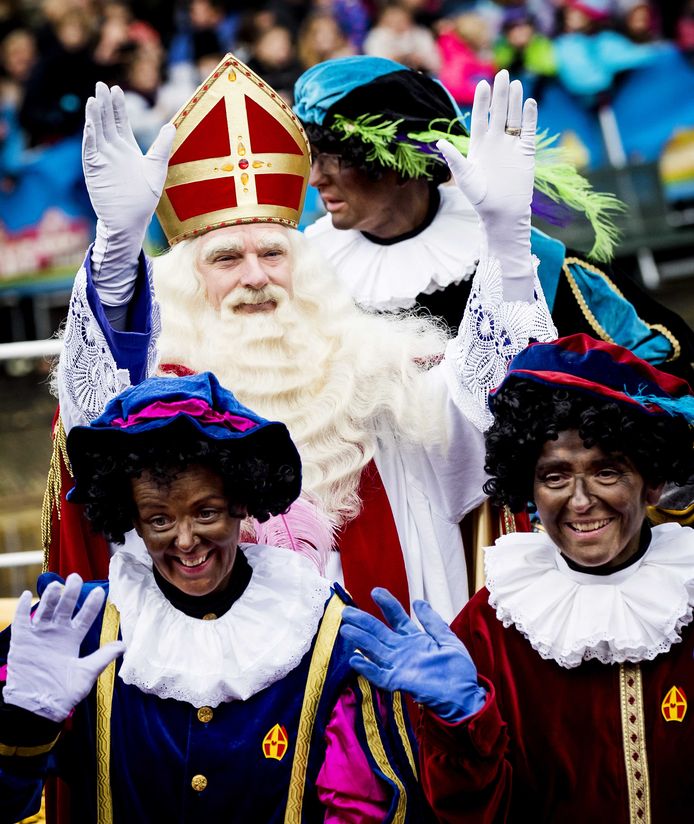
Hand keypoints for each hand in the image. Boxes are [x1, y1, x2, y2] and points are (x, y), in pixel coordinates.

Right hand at [3, 574, 124, 722]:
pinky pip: (22, 621)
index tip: (101, 591)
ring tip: (57, 586)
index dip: (92, 604)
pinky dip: (23, 608)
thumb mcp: (87, 673)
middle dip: (71, 593)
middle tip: (76, 577)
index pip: (85, 616)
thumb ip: (103, 657)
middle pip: (65, 608)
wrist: (38, 708)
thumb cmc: (64, 693)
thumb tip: (124, 645)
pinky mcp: (22, 641)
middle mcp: (57, 633)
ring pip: (46, 610)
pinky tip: (28, 595)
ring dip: (51, 598)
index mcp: (73, 639)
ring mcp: (39, 635)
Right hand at [83, 82, 174, 285]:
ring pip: (96, 133)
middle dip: (104, 105)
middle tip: (101, 86)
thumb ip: (162, 147)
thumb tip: (171, 125)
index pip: (120, 122)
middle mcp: (113, 151)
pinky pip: (91, 151)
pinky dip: (89, 137)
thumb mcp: (156, 168)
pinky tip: (90, 123)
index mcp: (127, 149)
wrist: (131, 221)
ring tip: (94, 99)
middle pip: (107, 123)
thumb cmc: (143, 199)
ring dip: (94, 117)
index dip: (118, 106)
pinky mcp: (95, 171)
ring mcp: (102, 160)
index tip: (117, 90)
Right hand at [340, 588, 485, 721]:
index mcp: (415, 638)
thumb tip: (418, 601)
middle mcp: (403, 650)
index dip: (387, 604)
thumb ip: (432, 622)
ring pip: (375, 650)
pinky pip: (380, 675)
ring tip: (346, 629)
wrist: (465, 696)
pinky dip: (367, 668)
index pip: (397, 617)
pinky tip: (355, 659)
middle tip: (347, 611)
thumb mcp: (447, 640)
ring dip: (360, 640)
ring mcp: (400, 665)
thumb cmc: (458, 670)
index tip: (376, 591)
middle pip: (379, 632)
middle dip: (363, 621)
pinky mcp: (401, 681)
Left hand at [437, 71, 535, 297]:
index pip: (480, 118)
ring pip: (514, 118)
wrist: (502, 214)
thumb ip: (454, 158)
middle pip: (498, 112)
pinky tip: (528, 102)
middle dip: (500, 94)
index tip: (482, 84)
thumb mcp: (465, 177)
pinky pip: (529, 131)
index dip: (482, 102)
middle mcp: (495, 142)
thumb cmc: (480, 199)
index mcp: (479, 145)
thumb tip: (439, 142)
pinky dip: (529, 117)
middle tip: (502, 73)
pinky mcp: (526, 153)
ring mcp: (512, 146)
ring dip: (514, 101)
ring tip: (515, 83)